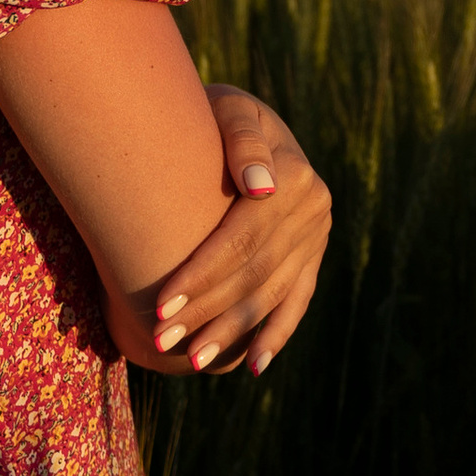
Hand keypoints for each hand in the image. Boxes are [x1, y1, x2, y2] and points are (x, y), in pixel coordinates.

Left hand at [142, 86, 332, 378]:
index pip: (240, 238)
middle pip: (253, 272)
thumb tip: (261, 187)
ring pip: (271, 293)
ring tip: (193, 361)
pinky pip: (297, 300)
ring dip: (232, 331)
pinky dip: (277, 334)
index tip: (158, 304)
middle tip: (160, 340)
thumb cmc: (216, 112)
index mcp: (294, 175)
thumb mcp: (227, 108)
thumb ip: (242, 141)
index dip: (200, 274)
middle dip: (205, 310)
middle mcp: (314, 209)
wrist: (241, 119)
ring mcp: (317, 235)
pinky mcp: (313, 255)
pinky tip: (253, 366)